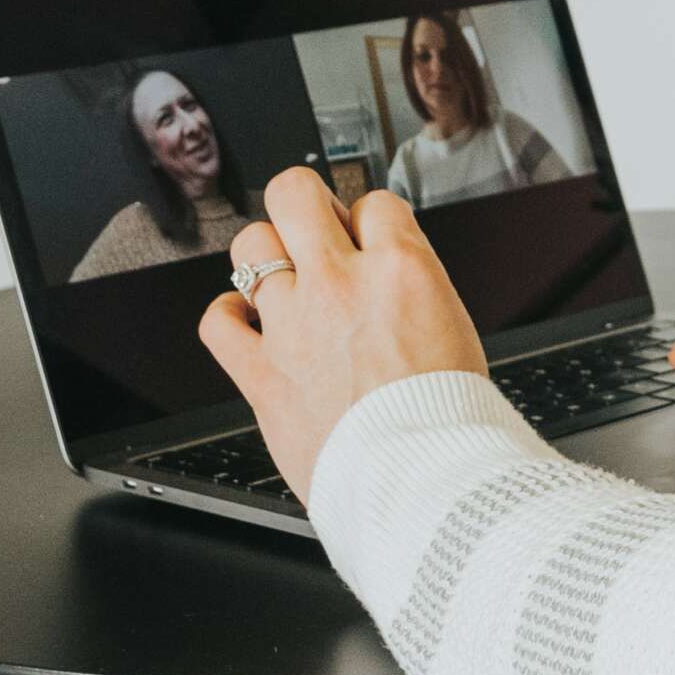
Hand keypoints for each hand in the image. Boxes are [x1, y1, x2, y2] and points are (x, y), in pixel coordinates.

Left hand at [198, 170, 486, 500]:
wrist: (423, 482)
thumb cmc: (449, 419)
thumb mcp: (457, 329)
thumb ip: (412, 290)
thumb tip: (390, 273)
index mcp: (401, 270)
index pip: (374, 202)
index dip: (372, 220)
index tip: (372, 240)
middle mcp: (340, 286)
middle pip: (294, 193)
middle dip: (305, 203)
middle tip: (316, 228)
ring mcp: (293, 326)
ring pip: (250, 244)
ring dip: (267, 255)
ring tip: (285, 277)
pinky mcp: (261, 374)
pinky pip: (218, 321)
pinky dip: (228, 315)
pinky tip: (247, 319)